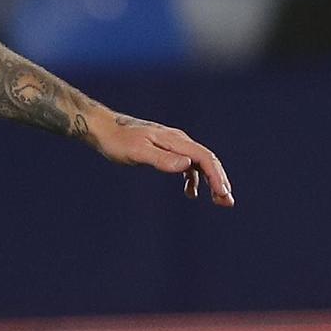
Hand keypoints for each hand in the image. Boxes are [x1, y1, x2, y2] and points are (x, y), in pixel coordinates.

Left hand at [90, 113, 234, 206]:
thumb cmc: (117, 141)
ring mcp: (173, 144)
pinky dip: (193, 179)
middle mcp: (178, 140)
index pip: (204, 158)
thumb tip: (187, 165)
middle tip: (227, 203)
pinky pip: (187, 164)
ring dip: (210, 181)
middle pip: (207, 160)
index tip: (222, 195)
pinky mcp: (166, 149)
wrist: (103, 128)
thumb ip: (162, 159)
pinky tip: (191, 193)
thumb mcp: (138, 152)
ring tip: (218, 200)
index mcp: (175, 140)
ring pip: (199, 163)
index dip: (216, 177)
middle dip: (220, 181)